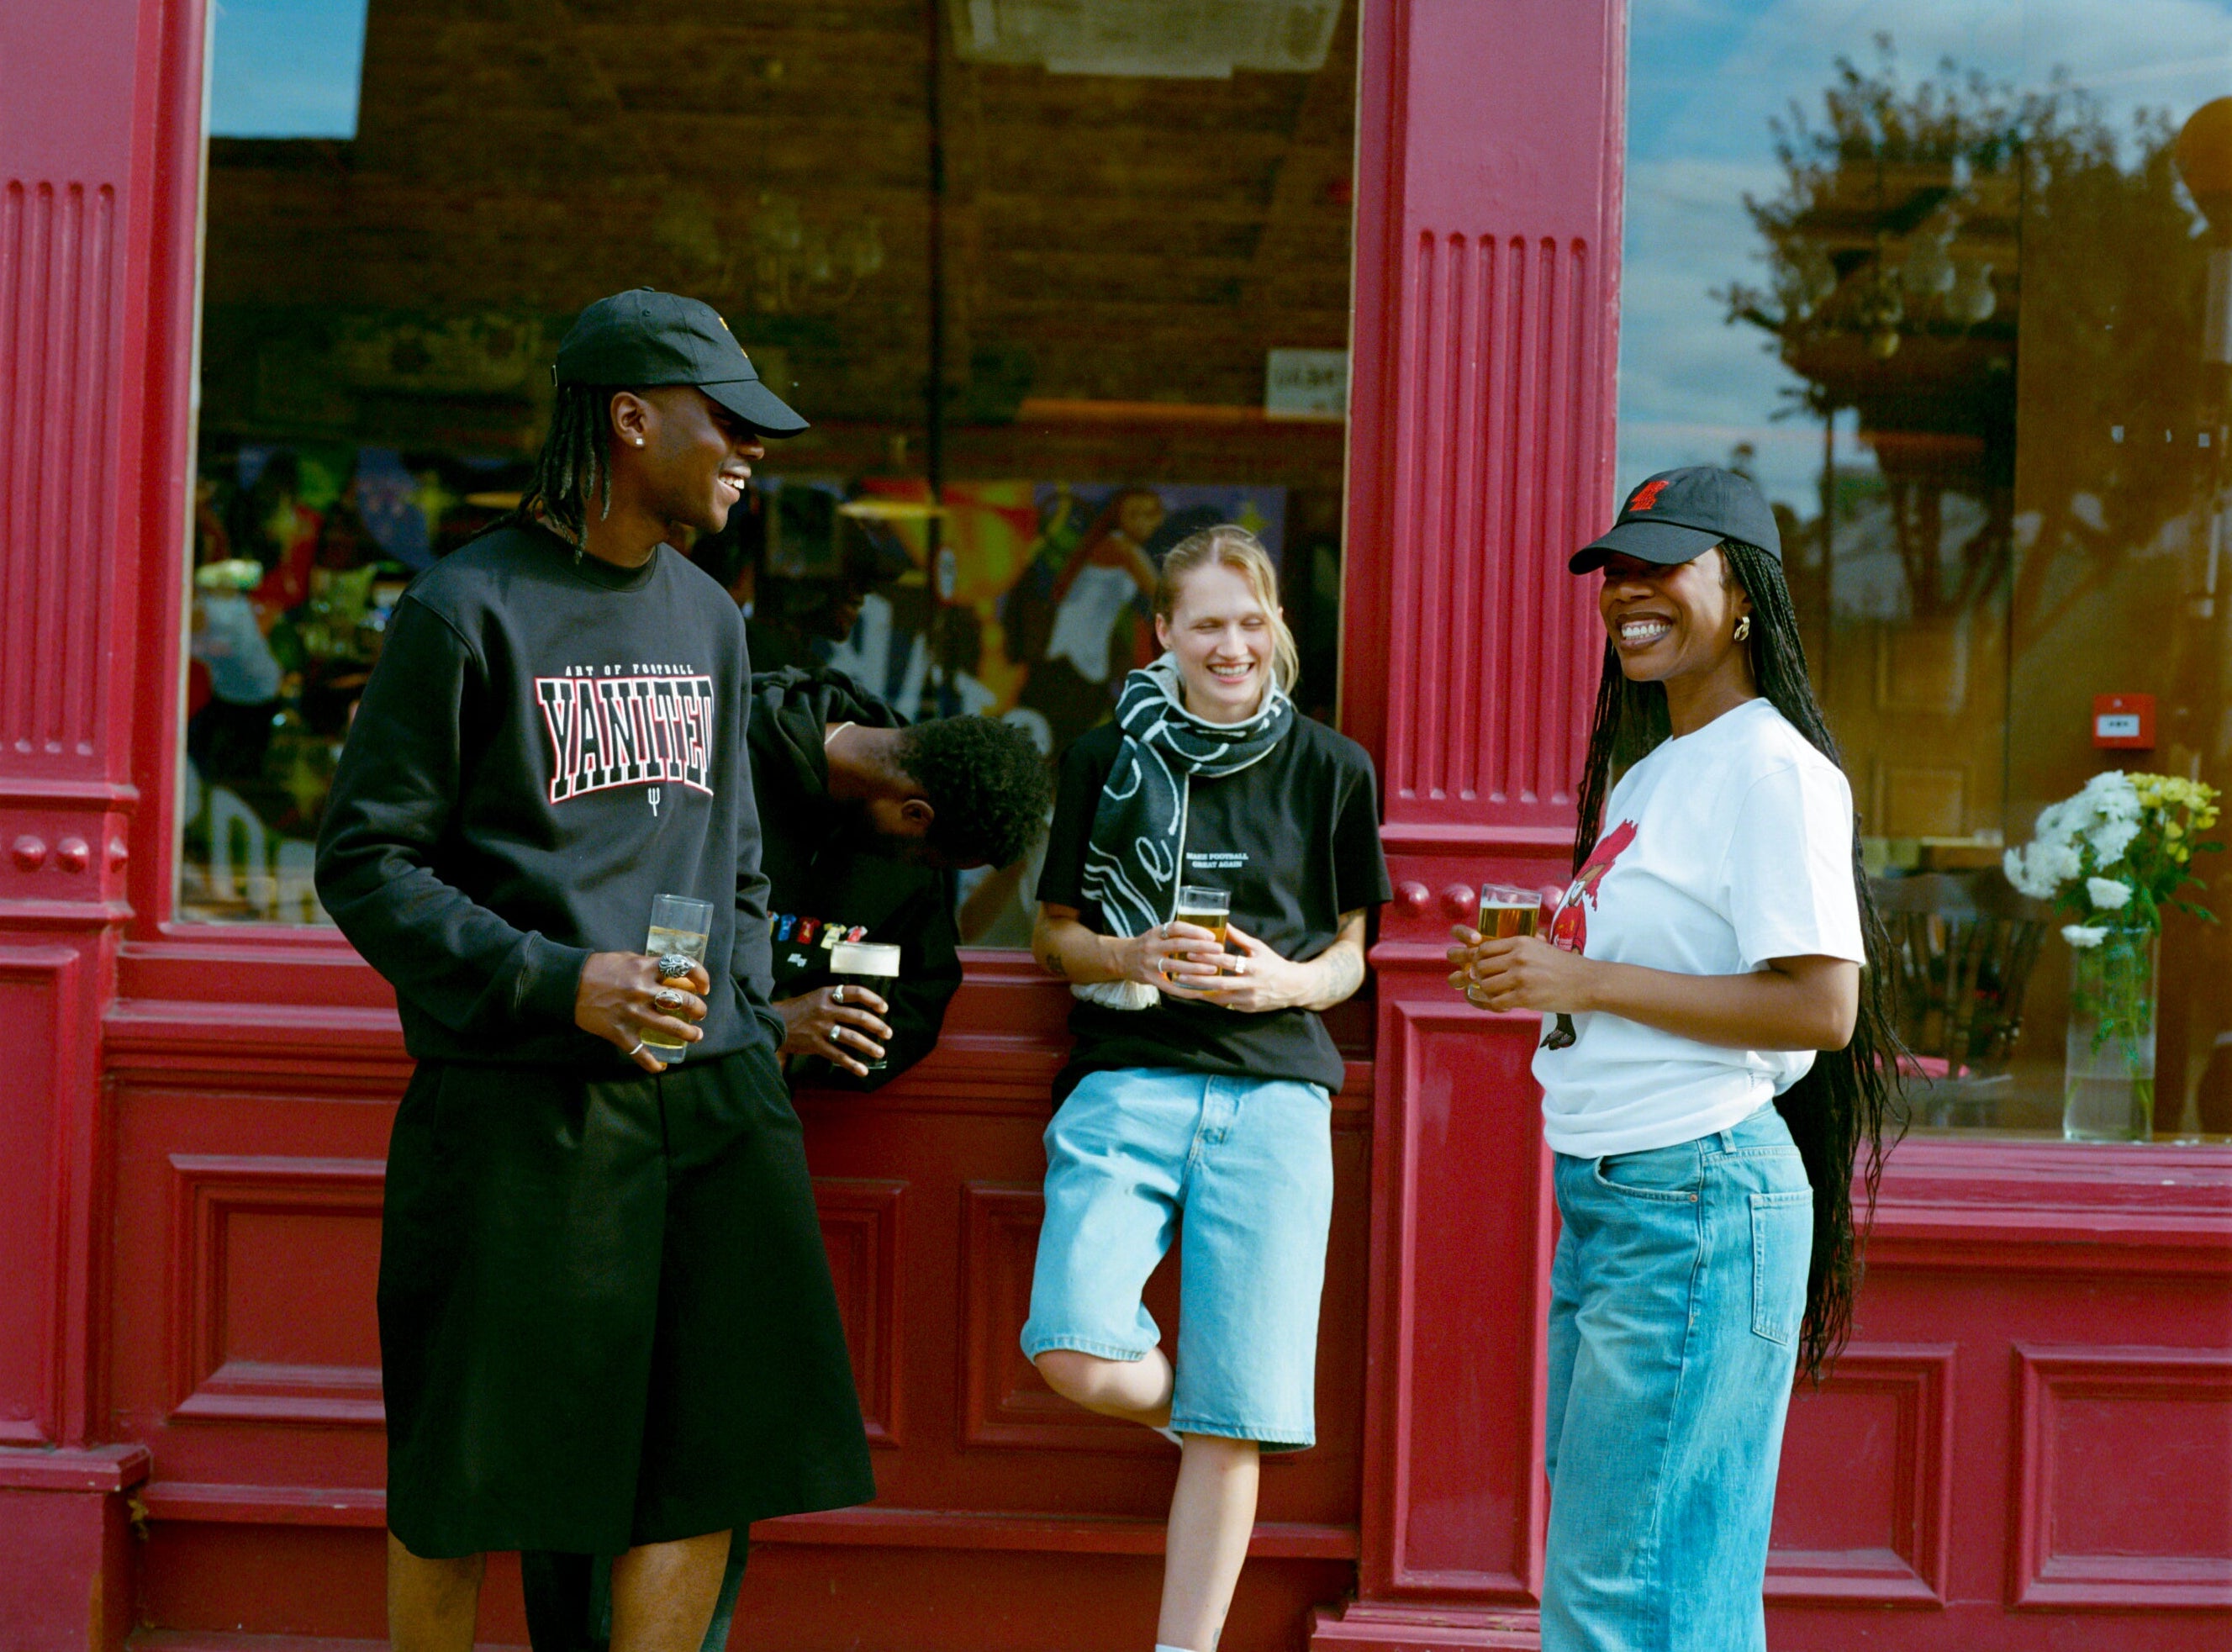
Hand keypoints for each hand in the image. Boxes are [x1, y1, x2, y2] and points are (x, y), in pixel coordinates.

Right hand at [576, 951, 709, 1071]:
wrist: (569, 984)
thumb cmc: (599, 968)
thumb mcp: (628, 958)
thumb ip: (649, 967)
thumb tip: (671, 975)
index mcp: (645, 968)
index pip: (683, 967)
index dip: (700, 976)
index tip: (704, 986)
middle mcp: (643, 991)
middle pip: (682, 1001)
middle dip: (698, 1008)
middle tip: (701, 1013)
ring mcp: (632, 1014)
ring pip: (670, 1027)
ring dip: (688, 1033)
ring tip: (696, 1035)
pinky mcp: (620, 1033)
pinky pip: (640, 1052)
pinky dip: (652, 1063)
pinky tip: (661, 1066)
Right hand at [778, 985, 893, 1078]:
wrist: (771, 1022)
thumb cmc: (796, 1010)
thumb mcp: (815, 997)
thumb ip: (835, 1000)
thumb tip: (859, 1009)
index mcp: (827, 994)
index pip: (856, 992)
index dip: (873, 999)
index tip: (884, 1008)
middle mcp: (825, 1009)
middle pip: (858, 1017)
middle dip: (877, 1026)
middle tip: (888, 1033)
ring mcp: (820, 1028)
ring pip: (851, 1037)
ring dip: (869, 1046)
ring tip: (880, 1052)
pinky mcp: (815, 1045)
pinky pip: (838, 1056)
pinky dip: (852, 1064)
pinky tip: (863, 1070)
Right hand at [1117, 921, 1224, 990]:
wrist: (1120, 959)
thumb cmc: (1146, 945)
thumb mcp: (1156, 934)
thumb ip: (1175, 935)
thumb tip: (1206, 936)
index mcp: (1155, 933)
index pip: (1176, 928)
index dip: (1194, 931)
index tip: (1211, 936)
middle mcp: (1151, 946)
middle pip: (1178, 945)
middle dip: (1201, 947)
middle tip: (1219, 950)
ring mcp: (1149, 964)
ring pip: (1175, 966)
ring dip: (1196, 968)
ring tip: (1214, 969)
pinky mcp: (1149, 979)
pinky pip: (1170, 987)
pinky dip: (1185, 990)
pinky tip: (1199, 992)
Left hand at [1165, 921, 1308, 1012]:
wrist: (1294, 987)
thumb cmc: (1273, 963)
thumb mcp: (1258, 948)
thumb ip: (1239, 937)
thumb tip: (1222, 923)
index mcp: (1253, 966)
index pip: (1226, 962)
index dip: (1208, 958)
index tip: (1191, 953)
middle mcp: (1250, 984)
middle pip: (1219, 983)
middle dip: (1198, 979)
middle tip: (1180, 975)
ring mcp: (1248, 999)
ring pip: (1220, 997)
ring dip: (1201, 992)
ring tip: (1183, 987)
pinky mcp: (1247, 1009)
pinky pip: (1226, 1005)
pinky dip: (1211, 999)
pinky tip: (1197, 995)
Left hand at [1446, 927, 1593, 1013]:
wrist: (1589, 982)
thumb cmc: (1568, 966)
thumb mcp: (1542, 947)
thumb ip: (1521, 950)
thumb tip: (1501, 955)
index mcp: (1521, 942)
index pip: (1484, 948)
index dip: (1479, 960)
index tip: (1485, 969)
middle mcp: (1517, 957)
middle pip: (1480, 967)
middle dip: (1481, 978)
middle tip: (1490, 985)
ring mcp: (1520, 977)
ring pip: (1486, 986)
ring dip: (1489, 994)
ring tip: (1500, 996)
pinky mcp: (1524, 997)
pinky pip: (1497, 1002)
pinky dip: (1498, 1006)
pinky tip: (1507, 1006)